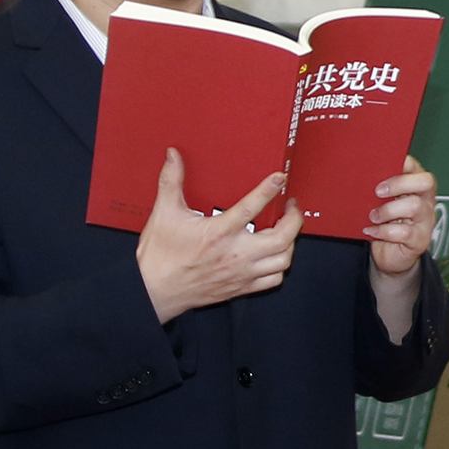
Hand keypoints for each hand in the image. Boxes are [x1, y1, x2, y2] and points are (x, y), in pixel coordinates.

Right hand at [137, 150, 299, 322]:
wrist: (154, 291)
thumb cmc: (160, 256)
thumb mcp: (164, 213)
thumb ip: (171, 181)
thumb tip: (173, 157)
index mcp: (218, 233)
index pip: (252, 208)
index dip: (269, 190)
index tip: (279, 178)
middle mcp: (235, 254)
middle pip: (282, 238)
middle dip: (294, 219)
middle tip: (291, 206)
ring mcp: (241, 272)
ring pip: (283, 260)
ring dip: (291, 242)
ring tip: (287, 229)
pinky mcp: (241, 287)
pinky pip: (273, 280)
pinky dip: (280, 266)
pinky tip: (275, 255)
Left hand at [365, 157, 438, 278]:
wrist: (389, 255)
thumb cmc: (385, 224)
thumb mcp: (382, 203)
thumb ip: (380, 189)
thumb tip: (360, 175)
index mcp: (417, 188)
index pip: (417, 167)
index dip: (403, 163)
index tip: (382, 167)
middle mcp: (426, 201)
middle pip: (425, 182)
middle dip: (399, 183)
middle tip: (378, 192)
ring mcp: (426, 221)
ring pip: (414, 206)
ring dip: (387, 210)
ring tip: (373, 216)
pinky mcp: (421, 239)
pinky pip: (405, 232)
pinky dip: (384, 231)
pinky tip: (372, 231)